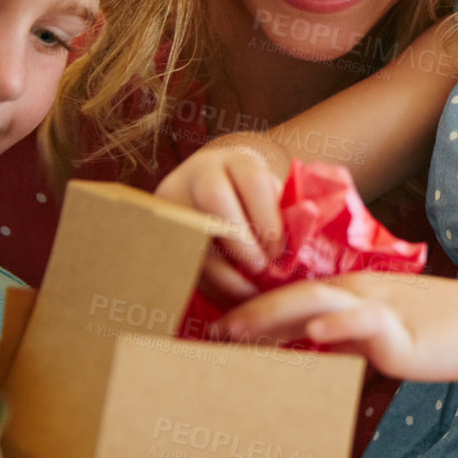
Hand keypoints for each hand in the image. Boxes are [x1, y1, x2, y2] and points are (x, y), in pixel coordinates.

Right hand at [153, 137, 287, 302]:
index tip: (279, 250)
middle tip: (261, 268)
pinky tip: (229, 297)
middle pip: (216, 200)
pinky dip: (208, 284)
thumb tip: (299, 242)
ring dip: (222, 271)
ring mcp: (172, 200)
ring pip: (191, 234)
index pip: (253, 181)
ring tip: (248, 290)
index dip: (269, 218)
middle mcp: (196, 175)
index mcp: (234, 161)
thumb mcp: (269, 194)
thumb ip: (284, 213)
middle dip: (241, 242)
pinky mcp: (158, 230)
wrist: (210, 184)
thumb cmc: (251, 196)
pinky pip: (180, 260)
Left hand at [214, 272, 457, 381]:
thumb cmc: (441, 331)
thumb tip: (316, 351)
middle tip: (215, 329)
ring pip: (317, 301)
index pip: (298, 295)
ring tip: (239, 330)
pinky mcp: (398, 327)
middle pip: (296, 293)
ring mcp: (379, 307)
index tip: (224, 325)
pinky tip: (313, 334)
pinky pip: (363, 322)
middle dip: (252, 312)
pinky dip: (336, 326)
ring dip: (274, 314)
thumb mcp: (385, 334)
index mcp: (357, 291)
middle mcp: (361, 292)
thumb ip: (350, 340)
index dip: (259, 309)